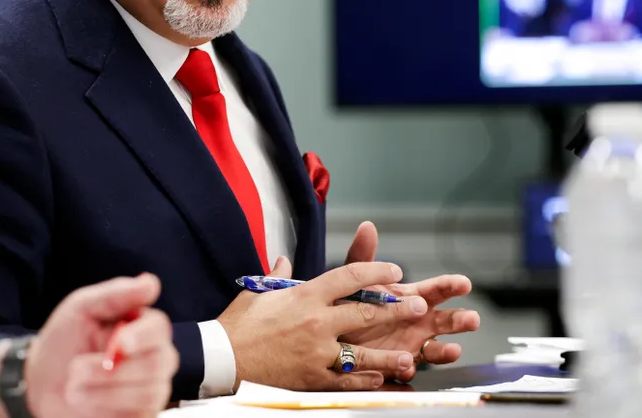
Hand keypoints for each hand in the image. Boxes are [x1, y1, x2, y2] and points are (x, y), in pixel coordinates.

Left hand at [25, 273, 176, 417]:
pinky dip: (107, 410)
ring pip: (147, 393)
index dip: (144, 336)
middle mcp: (154, 357)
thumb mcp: (81, 308)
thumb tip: (150, 283)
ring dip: (104, 392)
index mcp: (143, 327)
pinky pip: (139, 416)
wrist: (41, 383)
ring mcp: (151, 389)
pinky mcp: (141, 415)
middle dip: (113, 371)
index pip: (160, 329)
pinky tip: (87, 404)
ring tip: (72, 389)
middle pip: (158, 363)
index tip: (120, 343)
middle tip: (75, 370)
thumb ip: (115, 294)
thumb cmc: (64, 341)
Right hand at [218, 258, 425, 390]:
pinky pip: (346, 380)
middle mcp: (316, 321)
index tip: (395, 272)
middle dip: (397, 308)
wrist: (221, 359)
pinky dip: (365, 380)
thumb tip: (283, 261)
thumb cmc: (237, 325)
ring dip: (390, 354)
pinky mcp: (312, 378)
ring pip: (362, 353)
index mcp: (305, 295)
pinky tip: (382, 380)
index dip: (376, 272)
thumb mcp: (257, 293)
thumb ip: (277, 276)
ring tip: (412, 356)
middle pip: (366, 311)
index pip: (349, 276)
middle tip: (420, 306)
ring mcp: (316, 352)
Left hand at [342, 222, 481, 381]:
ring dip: (446, 350)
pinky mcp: (398, 365)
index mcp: (411, 297)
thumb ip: (363, 257)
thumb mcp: (356, 279)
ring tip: (454, 350)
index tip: (464, 283)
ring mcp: (411, 344)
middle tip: (472, 319)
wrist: (333, 333)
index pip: (438, 289)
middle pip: (446, 320)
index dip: (451, 286)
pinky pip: (407, 368)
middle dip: (460, 320)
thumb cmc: (351, 304)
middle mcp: (417, 321)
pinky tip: (407, 367)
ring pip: (436, 349)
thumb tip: (367, 226)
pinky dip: (408, 368)